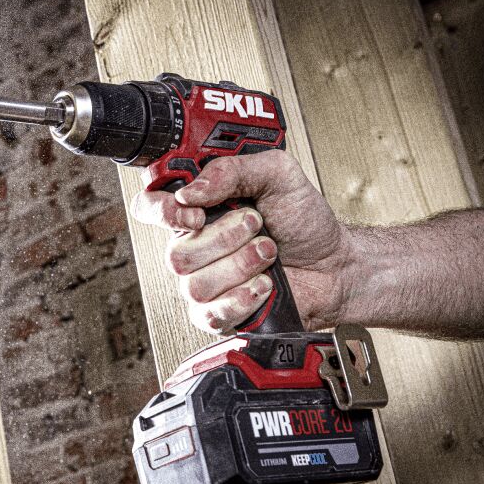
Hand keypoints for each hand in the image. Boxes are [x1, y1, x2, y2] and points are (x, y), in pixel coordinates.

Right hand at [130, 150, 352, 333]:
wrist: (334, 264)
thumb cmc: (304, 221)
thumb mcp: (277, 174)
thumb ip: (233, 169)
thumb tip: (191, 190)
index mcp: (198, 208)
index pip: (150, 208)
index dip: (163, 212)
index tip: (196, 212)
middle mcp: (194, 245)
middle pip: (175, 253)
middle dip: (226, 238)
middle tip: (257, 226)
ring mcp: (204, 282)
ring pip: (194, 285)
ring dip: (241, 267)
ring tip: (267, 254)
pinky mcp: (218, 314)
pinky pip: (210, 314)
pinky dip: (243, 298)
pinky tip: (262, 285)